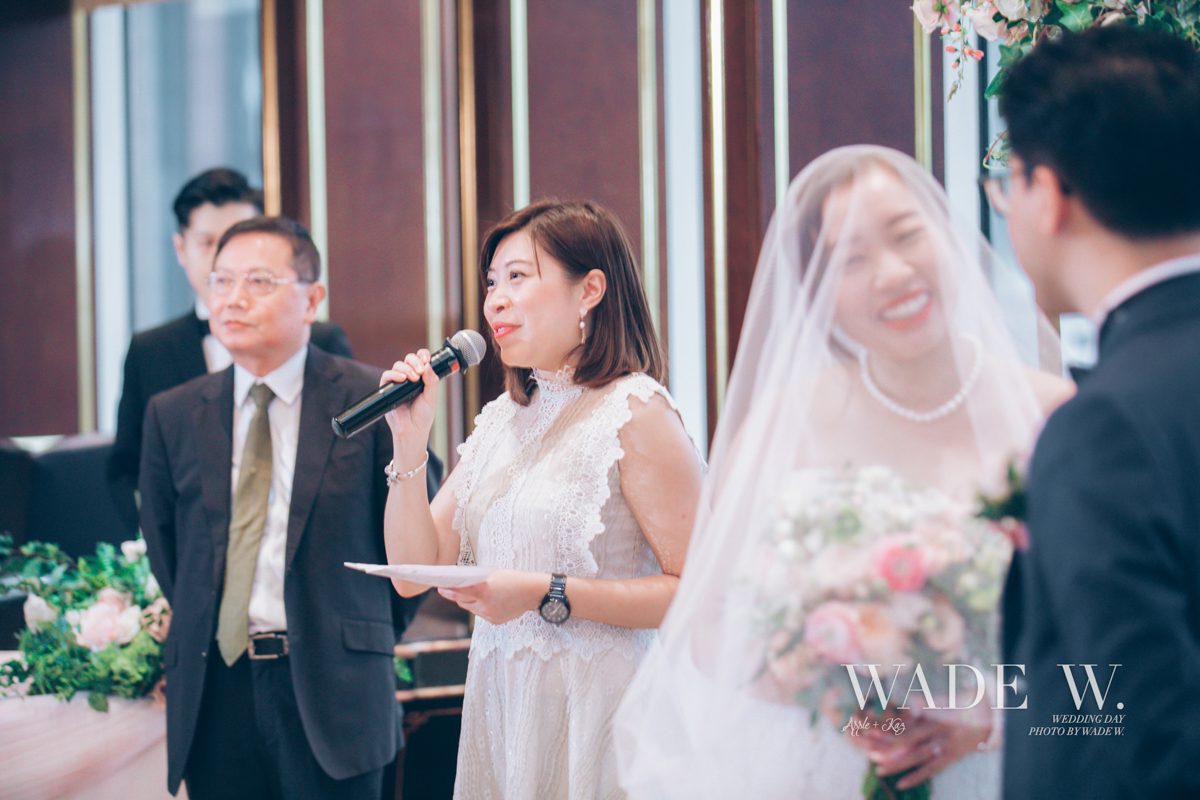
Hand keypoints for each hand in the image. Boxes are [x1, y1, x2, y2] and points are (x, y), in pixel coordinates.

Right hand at [380, 349, 439, 452]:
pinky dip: (394, 375)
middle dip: (415, 361)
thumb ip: (432, 381)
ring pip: (398, 365)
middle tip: (420, 371)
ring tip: (413, 379)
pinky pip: (387, 376)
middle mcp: (409, 377)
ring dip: (406, 369)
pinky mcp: (387, 389)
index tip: (426, 358)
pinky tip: (402, 379)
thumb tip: (428, 365)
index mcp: (421, 377)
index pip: (421, 359)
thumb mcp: (432, 397)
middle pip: (409, 359)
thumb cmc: (422, 415)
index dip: (422, 355)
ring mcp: (398, 382)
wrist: (412, 430)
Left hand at [438, 569, 547, 624]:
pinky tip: (486, 600)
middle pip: (462, 601)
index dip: (447, 589)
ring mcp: (489, 615)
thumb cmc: (514, 579)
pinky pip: (481, 613)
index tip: (439, 587)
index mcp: (484, 590)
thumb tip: (461, 583)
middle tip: (449, 588)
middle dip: (456, 595)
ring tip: (472, 593)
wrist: (533, 592)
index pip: (459, 590)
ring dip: (469, 601)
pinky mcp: (494, 621)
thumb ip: (476, 580)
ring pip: (471, 608)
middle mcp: (485, 605)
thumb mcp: (493, 574)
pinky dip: (480, 607)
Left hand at [846, 709, 989, 790]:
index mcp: (936, 710)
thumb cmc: (962, 703)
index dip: (890, 720)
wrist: (992, 717)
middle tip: (867, 746)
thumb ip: (923, 700)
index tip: (871, 721)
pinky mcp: (952, 757)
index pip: (907, 716)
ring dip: (897, 764)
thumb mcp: (943, 697)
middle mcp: (940, 728)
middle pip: (910, 737)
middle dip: (888, 743)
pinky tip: (901, 783)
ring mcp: (946, 744)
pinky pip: (933, 769)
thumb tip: (902, 702)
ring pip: (918, 756)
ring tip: (878, 769)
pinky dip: (917, 777)